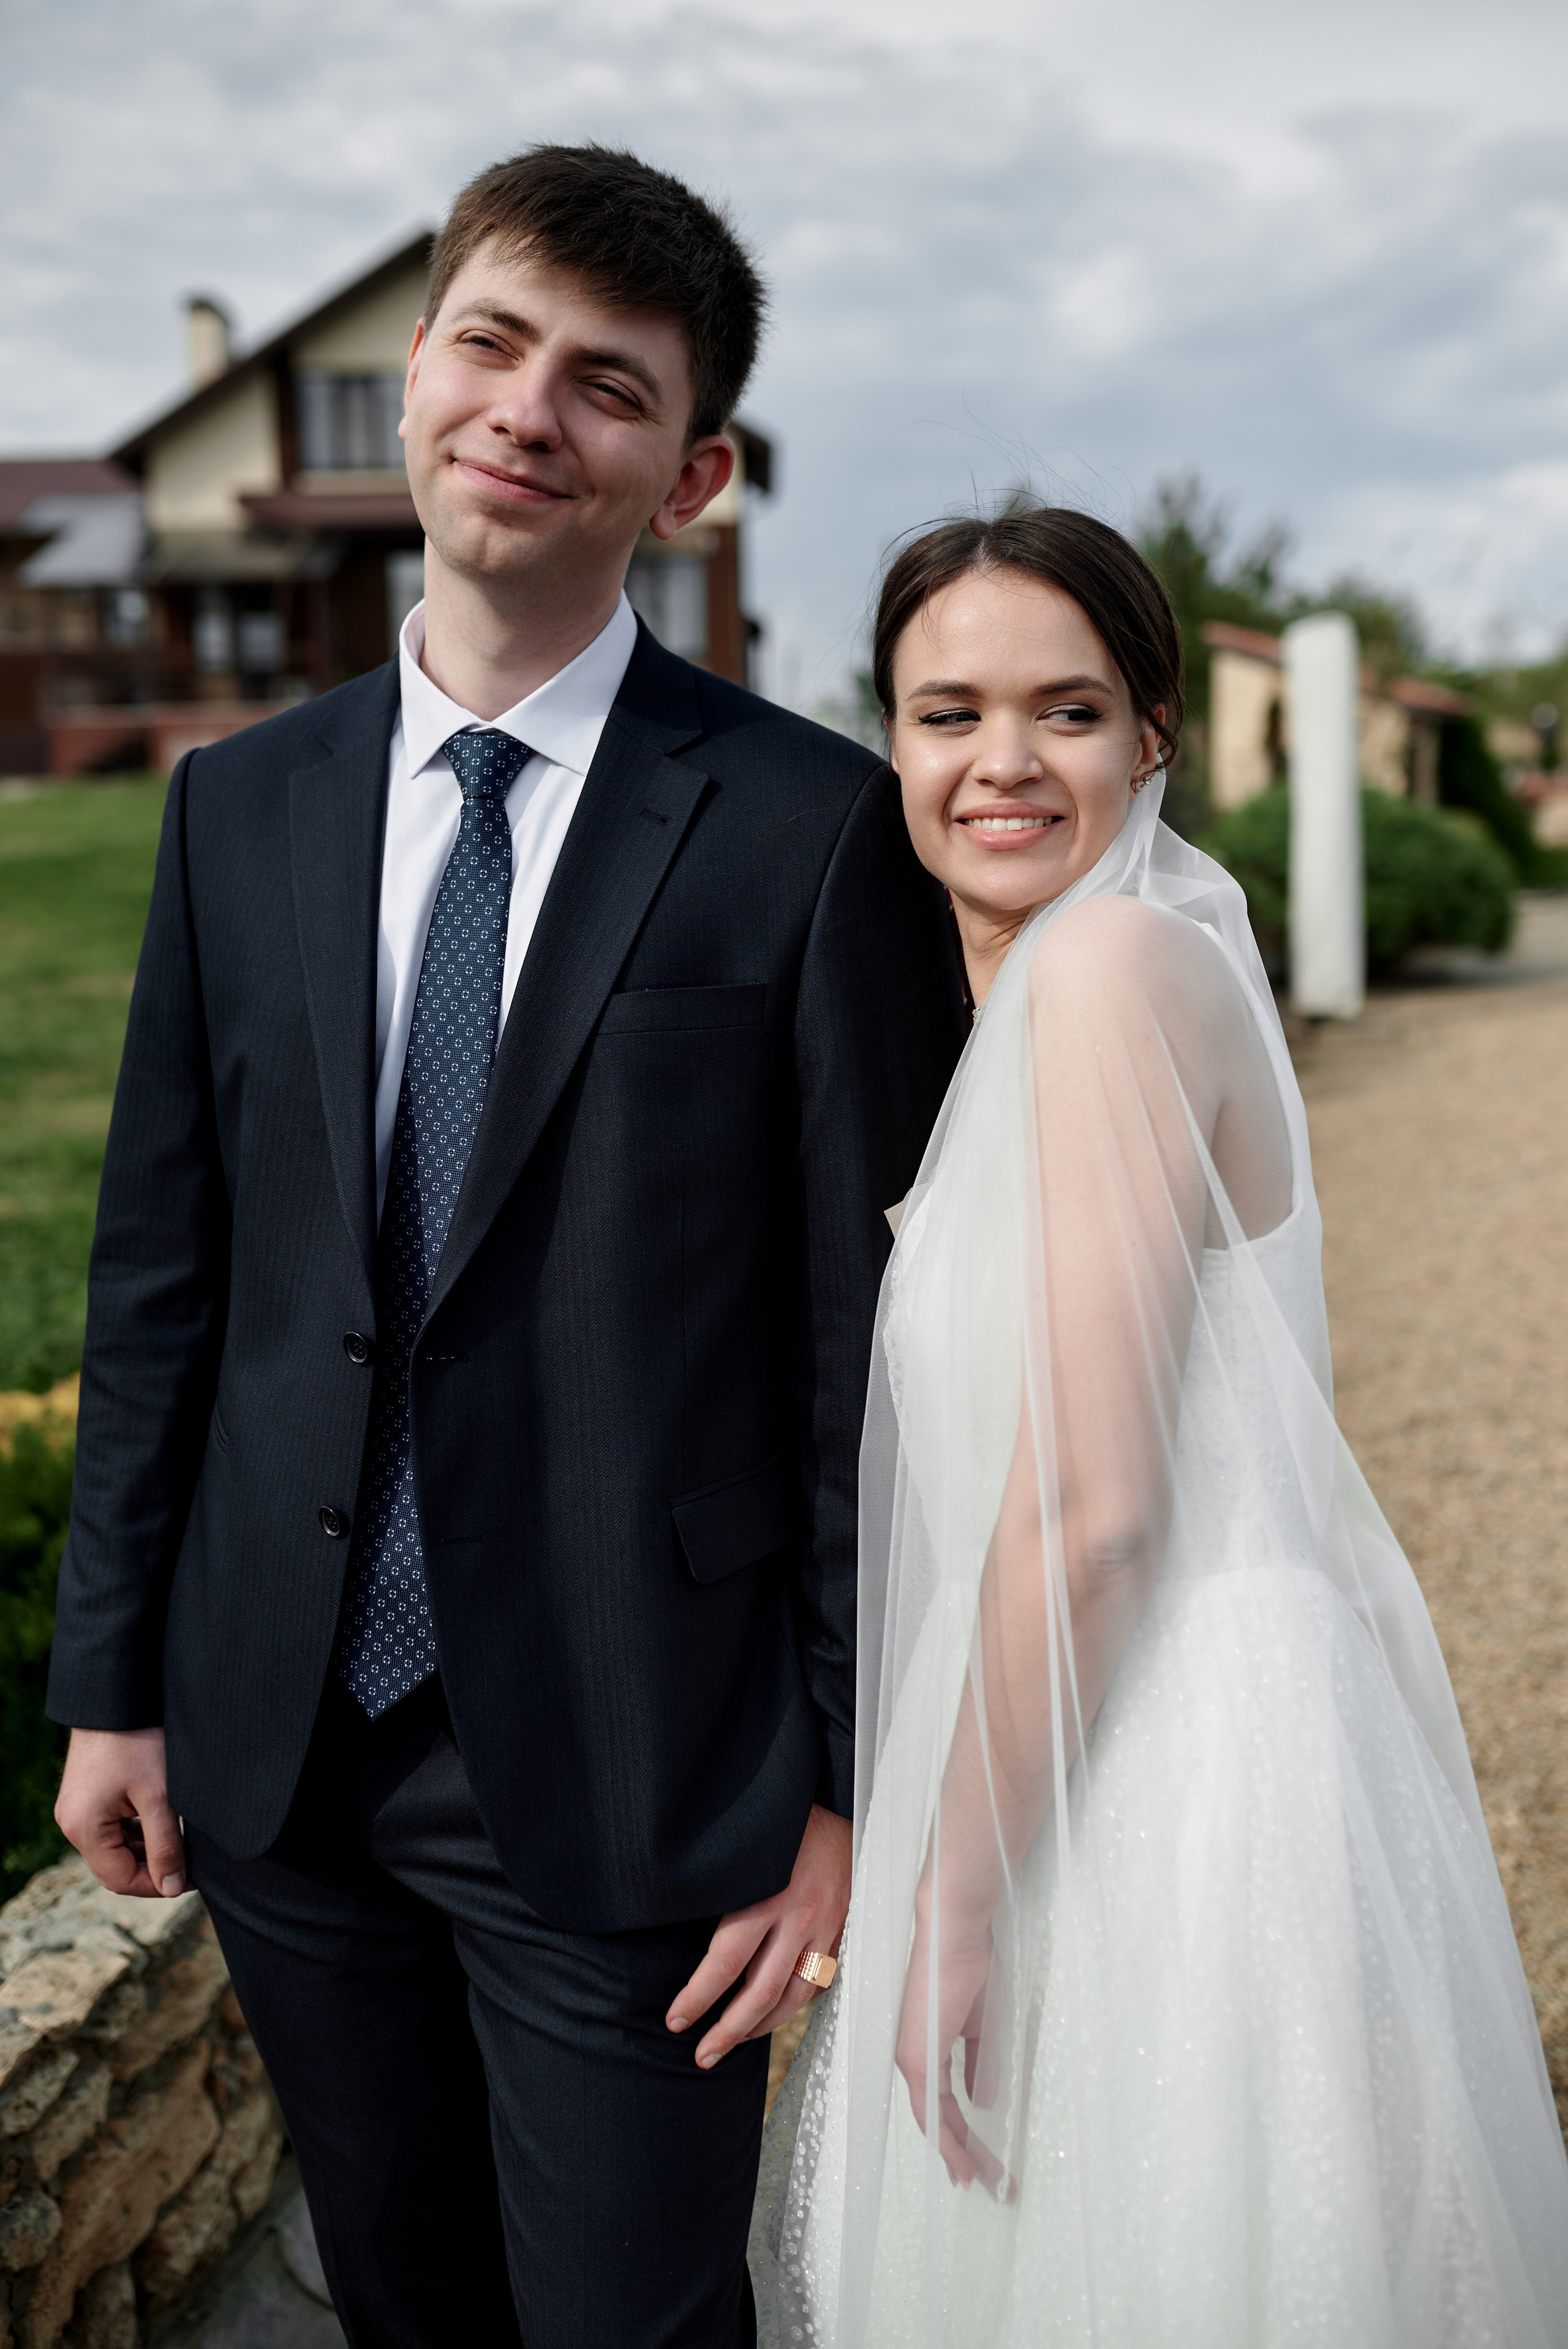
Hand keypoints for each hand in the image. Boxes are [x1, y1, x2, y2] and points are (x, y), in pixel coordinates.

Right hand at [55, 1727, 186, 1898]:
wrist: (117, 1696)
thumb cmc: (138, 1740)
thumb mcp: (159, 1796)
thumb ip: (165, 1846)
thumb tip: (173, 1889)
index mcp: (84, 1829)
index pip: (121, 1880)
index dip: (158, 1885)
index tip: (192, 1877)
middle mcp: (72, 1823)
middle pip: (114, 1867)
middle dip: (152, 1869)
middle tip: (190, 1862)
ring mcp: (75, 1810)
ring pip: (114, 1848)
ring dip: (145, 1850)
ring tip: (180, 1842)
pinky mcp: (85, 1797)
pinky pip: (110, 1829)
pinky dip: (135, 1832)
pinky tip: (161, 1821)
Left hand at [666, 1803, 850, 2069]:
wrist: (841, 1796)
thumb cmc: (781, 1820)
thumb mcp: (743, 1851)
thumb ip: (723, 1893)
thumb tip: (685, 1941)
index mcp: (767, 1895)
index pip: (724, 1964)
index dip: (697, 1998)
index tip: (675, 2020)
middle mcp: (800, 1916)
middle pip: (761, 1993)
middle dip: (727, 2031)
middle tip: (701, 2056)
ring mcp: (827, 1926)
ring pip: (794, 1996)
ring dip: (761, 2026)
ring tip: (733, 2042)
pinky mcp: (845, 1929)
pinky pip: (818, 1981)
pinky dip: (794, 2002)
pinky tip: (773, 2012)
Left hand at [895, 1901, 1007, 2194]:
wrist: (956, 1932)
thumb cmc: (972, 1966)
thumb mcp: (983, 2025)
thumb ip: (981, 2063)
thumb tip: (983, 2099)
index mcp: (926, 2046)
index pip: (943, 2103)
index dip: (962, 2135)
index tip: (982, 2164)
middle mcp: (912, 2056)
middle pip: (939, 2119)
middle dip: (967, 2155)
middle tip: (993, 2185)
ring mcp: (911, 2057)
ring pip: (934, 2121)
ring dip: (961, 2154)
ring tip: (986, 2183)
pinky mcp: (916, 2056)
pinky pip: (931, 2110)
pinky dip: (948, 2140)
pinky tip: (964, 2162)